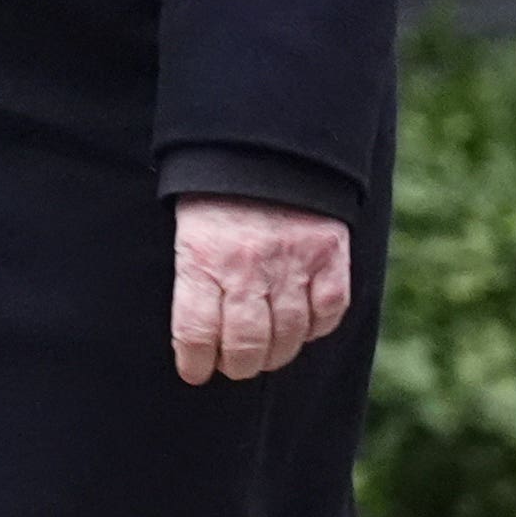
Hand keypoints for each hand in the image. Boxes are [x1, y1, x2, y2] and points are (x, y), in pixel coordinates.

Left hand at [169, 197, 350, 385]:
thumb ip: (194, 279)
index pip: (196, 333)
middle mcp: (247, 266)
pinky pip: (328, 311)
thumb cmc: (216, 194)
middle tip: (235, 365)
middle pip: (245, 344)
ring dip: (276, 354)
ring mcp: (292, 262)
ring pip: (288, 335)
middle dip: (238, 366)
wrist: (265, 144)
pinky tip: (302, 327)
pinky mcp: (329, 254)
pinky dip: (315, 328)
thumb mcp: (186, 231)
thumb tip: (198, 338)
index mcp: (202, 259)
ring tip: (266, 353)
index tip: (195, 371)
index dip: (195, 363)